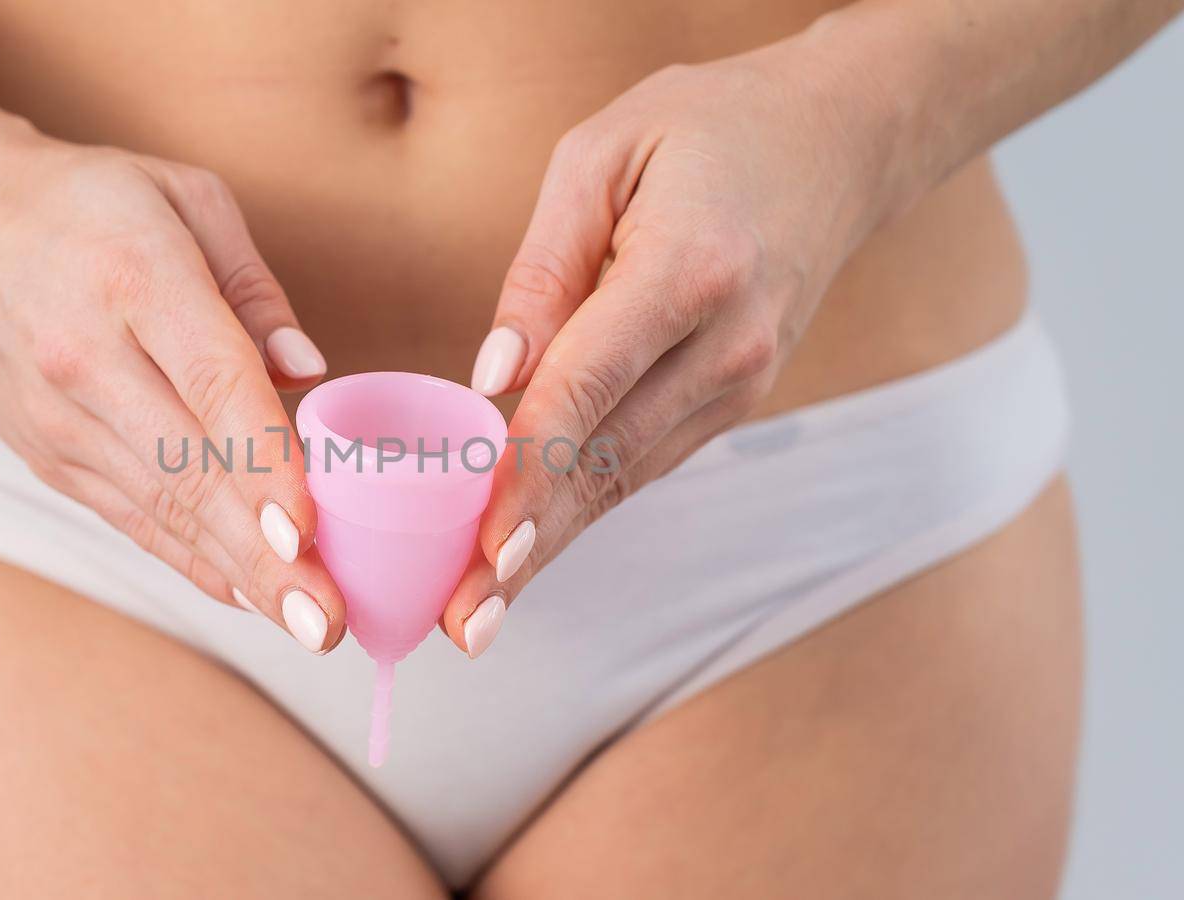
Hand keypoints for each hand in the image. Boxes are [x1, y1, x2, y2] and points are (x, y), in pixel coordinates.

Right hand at [0, 124, 344, 653]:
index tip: (310, 532)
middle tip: (327, 622)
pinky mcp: (43, 453)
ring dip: (236, 573)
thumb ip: (254, 290)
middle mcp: (87, 357)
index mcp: (136, 276)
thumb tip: (310, 376)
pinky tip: (243, 595)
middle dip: (264, 556)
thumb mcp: (183, 198)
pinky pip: (127, 516)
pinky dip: (188, 559)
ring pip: (160, 508)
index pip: (213, 383)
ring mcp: (57, 416)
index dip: (264, 463)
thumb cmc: (83, 202)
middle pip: (189, 469)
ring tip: (304, 627)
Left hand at [441, 43, 897, 656]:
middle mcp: (729, 347)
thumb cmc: (707, 128)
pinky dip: (581, 509)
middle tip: (460, 625)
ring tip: (477, 614)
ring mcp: (742, 384)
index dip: (527, 474)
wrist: (839, 140)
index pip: (590, 390)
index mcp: (691, 272)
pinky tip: (525, 553)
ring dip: (549, 549)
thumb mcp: (601, 154)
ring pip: (625, 480)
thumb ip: (541, 270)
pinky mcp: (735, 401)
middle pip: (607, 462)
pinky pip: (644, 462)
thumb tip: (489, 380)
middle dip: (527, 548)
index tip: (478, 547)